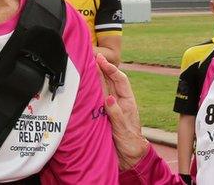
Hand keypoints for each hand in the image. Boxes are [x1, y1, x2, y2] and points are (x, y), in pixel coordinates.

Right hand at [95, 53, 148, 169]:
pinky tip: (84, 85)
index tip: (101, 60)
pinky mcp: (103, 114)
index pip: (120, 80)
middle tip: (92, 56)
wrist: (128, 158)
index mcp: (128, 102)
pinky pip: (97, 98)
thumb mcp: (123, 129)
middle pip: (110, 80)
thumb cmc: (129, 143)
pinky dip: (91, 90)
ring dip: (96, 76)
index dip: (111, 69)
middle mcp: (119, 101)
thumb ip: (116, 113)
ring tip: (87, 65)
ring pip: (103, 87)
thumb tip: (108, 98)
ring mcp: (111, 107)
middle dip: (102, 68)